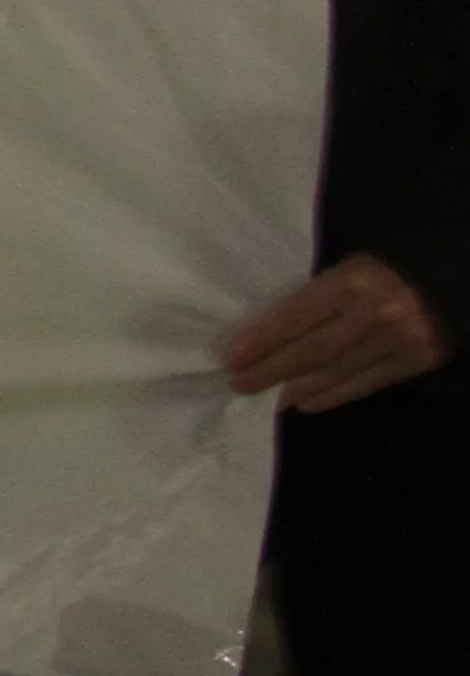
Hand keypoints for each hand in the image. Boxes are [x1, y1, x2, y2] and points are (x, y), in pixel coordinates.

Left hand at [221, 253, 448, 410]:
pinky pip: (364, 385)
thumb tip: (264, 337)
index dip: (261, 341)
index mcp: (348, 283)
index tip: (231, 359)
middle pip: (312, 350)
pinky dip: (332, 396)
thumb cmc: (377, 273)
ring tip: (271, 398)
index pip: (295, 317)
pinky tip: (306, 403)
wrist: (442, 282)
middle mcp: (373, 315)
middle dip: (272, 370)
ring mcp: (396, 342)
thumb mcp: (342, 272)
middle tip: (240, 384)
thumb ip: (311, 300)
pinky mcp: (413, 363)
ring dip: (298, 389)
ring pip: (336, 372)